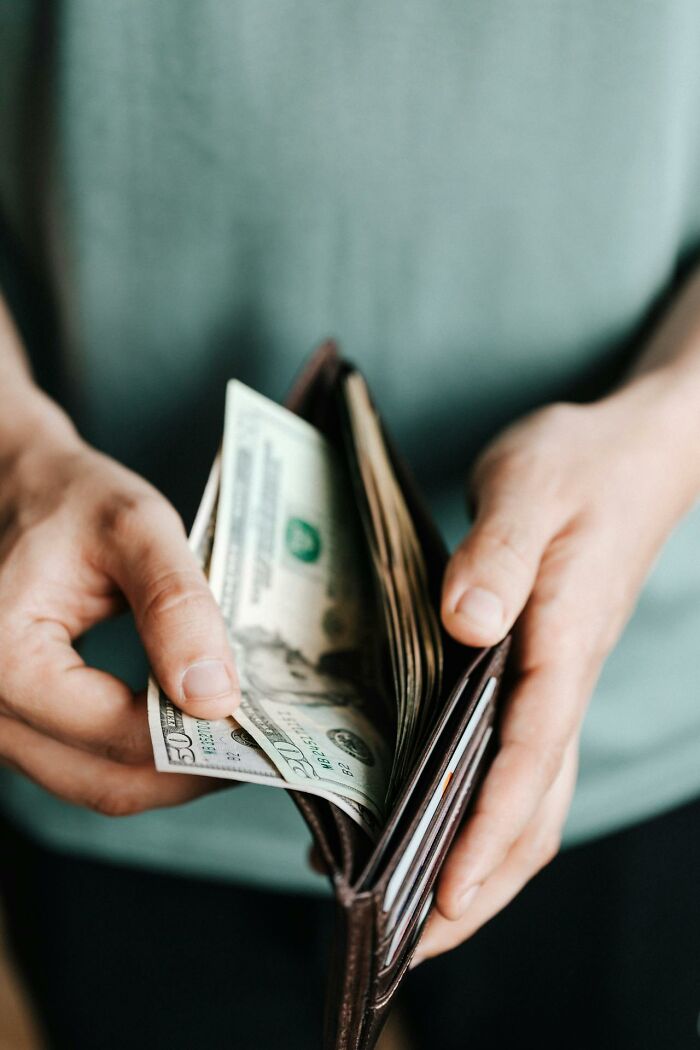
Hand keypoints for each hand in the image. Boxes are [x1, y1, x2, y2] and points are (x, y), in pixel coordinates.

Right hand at [0, 404, 238, 815]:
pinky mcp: (17, 723)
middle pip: (104, 781)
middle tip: (261, 748)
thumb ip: (176, 606)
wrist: (17, 489)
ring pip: (94, 783)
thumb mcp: (134, 527)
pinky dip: (139, 756)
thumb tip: (214, 697)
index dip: (194, 742)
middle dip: (189, 772)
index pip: (116, 733)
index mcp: (4, 657)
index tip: (259, 728)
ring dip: (168, 772)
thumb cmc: (69, 498)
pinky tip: (186, 728)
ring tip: (231, 739)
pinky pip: (82, 763)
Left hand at [413, 372, 699, 962]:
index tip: (442, 896)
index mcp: (564, 643)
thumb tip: (467, 623)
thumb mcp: (531, 487)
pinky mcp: (541, 669)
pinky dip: (482, 807)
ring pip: (532, 795)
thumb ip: (498, 553)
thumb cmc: (580, 464)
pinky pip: (519, 760)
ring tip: (416, 909)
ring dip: (484, 859)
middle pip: (536, 807)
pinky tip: (435, 816)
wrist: (630, 450)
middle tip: (413, 942)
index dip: (488, 831)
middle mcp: (564, 678)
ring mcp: (557, 680)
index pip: (530, 756)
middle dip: (482, 881)